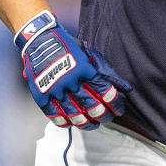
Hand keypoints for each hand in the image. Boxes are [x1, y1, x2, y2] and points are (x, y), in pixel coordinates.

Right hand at [15, 11, 131, 128]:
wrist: (40, 40)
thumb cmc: (68, 46)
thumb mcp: (90, 54)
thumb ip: (106, 72)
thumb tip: (125, 87)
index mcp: (86, 69)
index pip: (105, 92)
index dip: (115, 104)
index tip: (119, 110)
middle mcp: (71, 81)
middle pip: (92, 106)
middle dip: (103, 115)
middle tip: (107, 118)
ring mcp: (55, 89)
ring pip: (74, 114)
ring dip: (86, 123)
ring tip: (92, 124)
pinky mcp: (42, 95)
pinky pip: (54, 115)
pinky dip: (64, 122)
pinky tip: (71, 123)